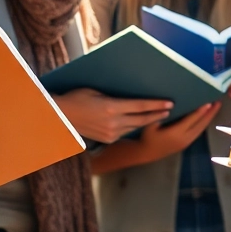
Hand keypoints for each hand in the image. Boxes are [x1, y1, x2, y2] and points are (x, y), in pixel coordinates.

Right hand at [53, 88, 172, 143]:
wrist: (60, 117)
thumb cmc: (77, 98)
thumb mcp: (97, 91)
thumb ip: (114, 96)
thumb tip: (131, 94)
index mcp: (111, 107)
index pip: (140, 106)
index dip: (156, 105)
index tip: (170, 103)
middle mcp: (112, 122)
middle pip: (142, 119)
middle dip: (158, 114)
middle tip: (170, 109)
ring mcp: (110, 133)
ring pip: (135, 127)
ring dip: (148, 122)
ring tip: (160, 116)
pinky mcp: (108, 139)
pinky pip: (126, 132)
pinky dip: (135, 126)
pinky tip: (143, 123)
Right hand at [136, 102, 221, 161]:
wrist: (146, 153)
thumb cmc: (147, 137)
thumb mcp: (150, 124)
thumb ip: (160, 114)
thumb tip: (170, 104)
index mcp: (176, 133)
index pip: (191, 120)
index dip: (200, 111)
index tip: (209, 102)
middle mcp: (184, 138)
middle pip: (201, 125)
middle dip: (210, 114)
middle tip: (218, 102)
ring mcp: (187, 142)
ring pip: (201, 129)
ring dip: (209, 118)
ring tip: (216, 107)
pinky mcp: (187, 143)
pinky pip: (198, 131)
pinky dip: (204, 123)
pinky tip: (207, 116)